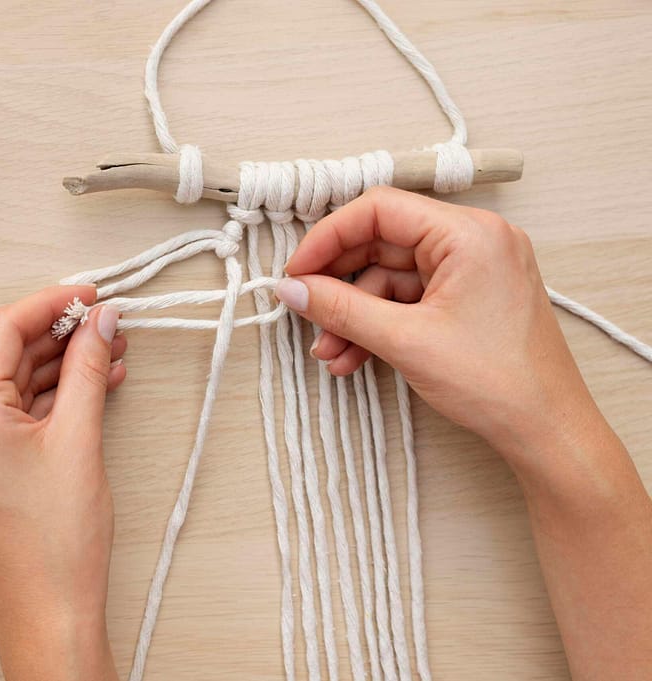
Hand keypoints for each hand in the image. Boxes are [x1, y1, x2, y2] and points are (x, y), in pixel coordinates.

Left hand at [0, 286, 125, 680]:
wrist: (47, 610)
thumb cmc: (56, 542)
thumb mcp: (79, 439)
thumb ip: (88, 367)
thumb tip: (100, 321)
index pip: (2, 330)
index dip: (50, 303)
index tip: (90, 293)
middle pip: (4, 354)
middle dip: (60, 336)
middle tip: (107, 323)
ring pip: (9, 383)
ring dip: (57, 366)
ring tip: (109, 352)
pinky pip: (8, 413)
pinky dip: (46, 397)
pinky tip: (89, 384)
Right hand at [276, 187, 651, 680]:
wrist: (550, 441)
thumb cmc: (500, 389)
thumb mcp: (404, 341)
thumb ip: (340, 308)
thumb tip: (290, 289)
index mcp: (470, 235)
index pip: (377, 208)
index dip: (324, 238)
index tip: (292, 273)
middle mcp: (475, 246)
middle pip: (380, 243)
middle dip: (336, 282)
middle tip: (301, 312)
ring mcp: (470, 278)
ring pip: (389, 279)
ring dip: (351, 313)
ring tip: (327, 351)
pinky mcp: (464, 308)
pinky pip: (404, 304)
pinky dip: (374, 328)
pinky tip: (350, 358)